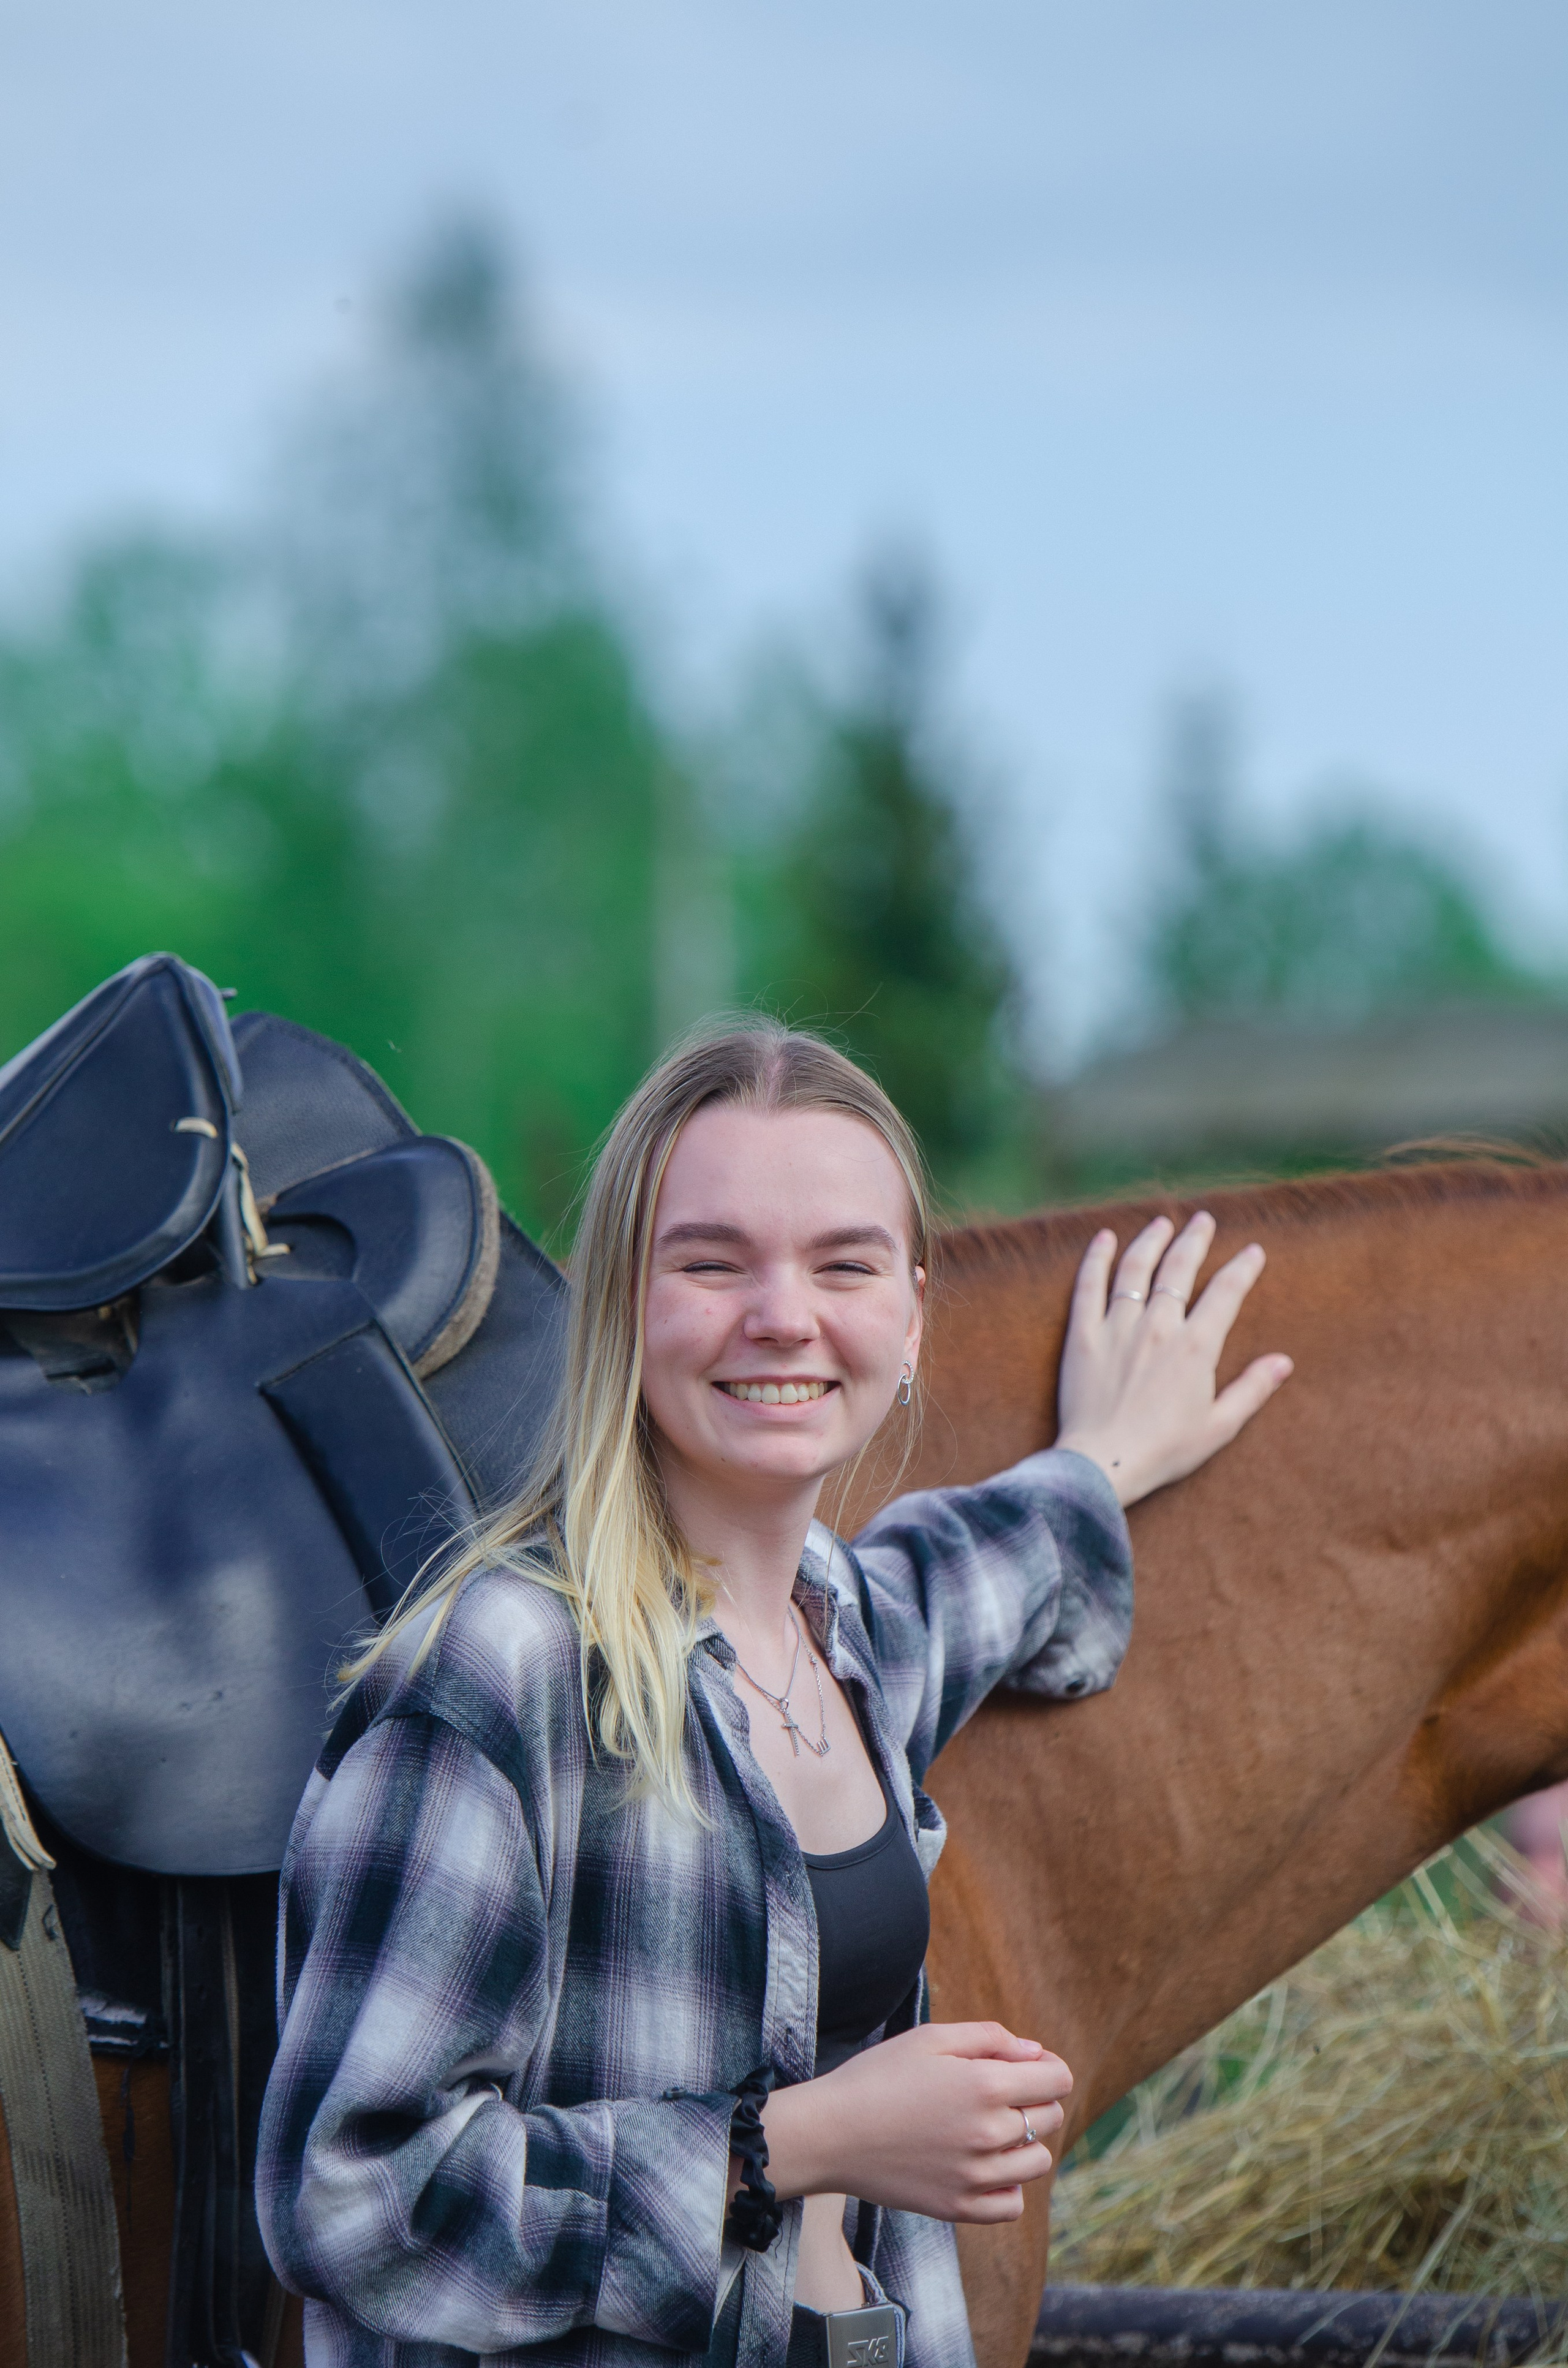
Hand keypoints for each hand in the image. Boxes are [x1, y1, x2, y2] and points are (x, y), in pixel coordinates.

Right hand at [760, 2021, 1070, 2223]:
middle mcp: (989, 2135)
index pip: (1057, 2080)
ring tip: (989, 2128)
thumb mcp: (930, 2038)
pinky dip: (1008, 2185)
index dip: (1046, 2067)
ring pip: (1038, 2162)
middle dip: (1034, 2099)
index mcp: (986, 2085)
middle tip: (995, 2092)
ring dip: (1025, 2142)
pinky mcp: (958, 2208)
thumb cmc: (877, 2077)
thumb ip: (989, 2038)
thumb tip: (1034, 2053)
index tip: (1024, 2066)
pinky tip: (984, 2165)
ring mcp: (976, 2177)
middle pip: (1049, 2118)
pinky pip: (1012, 2204)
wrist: (830, 2134)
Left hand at [1055, 1212, 1291, 1507]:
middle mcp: (1158, 1327)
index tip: (1253, 1251)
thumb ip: (1252, 1389)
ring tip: (1161, 1223)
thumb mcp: (1220, 1427)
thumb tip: (1284, 1362)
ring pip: (1135, 1269)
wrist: (1102, 1465)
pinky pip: (1088, 1286)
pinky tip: (1103, 1238)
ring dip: (1150, 1240)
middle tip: (1204, 1221)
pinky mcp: (1082, 1336)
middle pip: (1179, 1268)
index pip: (1225, 1293)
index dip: (1242, 1268)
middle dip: (1195, 1239)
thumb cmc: (1164, 1451)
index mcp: (1195, 1347)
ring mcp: (1117, 1327)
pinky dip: (1096, 1258)